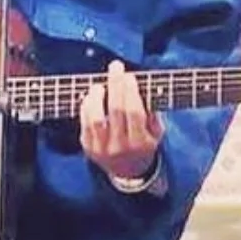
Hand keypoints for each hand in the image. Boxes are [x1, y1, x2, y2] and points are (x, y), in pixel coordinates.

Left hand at [79, 61, 163, 182]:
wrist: (128, 172)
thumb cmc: (144, 145)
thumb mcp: (156, 133)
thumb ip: (152, 113)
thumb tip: (142, 88)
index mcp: (140, 143)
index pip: (134, 112)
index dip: (131, 92)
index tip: (129, 76)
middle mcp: (120, 147)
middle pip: (116, 110)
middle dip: (116, 85)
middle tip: (115, 67)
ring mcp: (102, 149)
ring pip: (96, 118)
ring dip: (96, 97)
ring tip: (99, 85)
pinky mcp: (88, 148)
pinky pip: (85, 124)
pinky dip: (86, 107)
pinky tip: (91, 96)